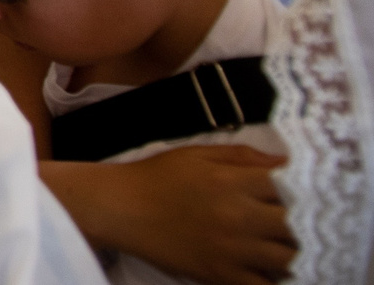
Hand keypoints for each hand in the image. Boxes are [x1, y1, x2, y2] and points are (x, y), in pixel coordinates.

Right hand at [40, 148, 293, 284]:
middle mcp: (239, 216)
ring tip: (288, 246)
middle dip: (306, 225)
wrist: (120, 207)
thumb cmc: (158, 176)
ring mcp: (232, 249)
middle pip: (298, 227)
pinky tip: (270, 269)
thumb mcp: (198, 153)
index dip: (306, 192)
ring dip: (295, 254)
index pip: (293, 189)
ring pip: (289, 261)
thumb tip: (286, 164)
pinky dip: (275, 280)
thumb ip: (245, 156)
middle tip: (297, 222)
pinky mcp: (221, 275)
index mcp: (234, 181)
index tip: (303, 193)